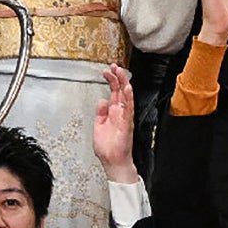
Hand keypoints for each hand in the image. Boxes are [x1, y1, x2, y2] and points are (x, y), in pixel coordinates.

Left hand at [93, 64, 137, 181]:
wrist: (112, 161)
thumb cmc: (108, 147)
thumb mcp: (99, 126)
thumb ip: (100, 113)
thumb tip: (101, 101)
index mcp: (113, 113)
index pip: (114, 92)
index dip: (111, 80)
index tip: (107, 71)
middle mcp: (120, 113)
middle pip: (121, 91)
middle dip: (118, 77)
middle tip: (115, 66)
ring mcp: (124, 118)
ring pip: (126, 97)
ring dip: (124, 84)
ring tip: (121, 73)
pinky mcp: (126, 124)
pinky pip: (128, 110)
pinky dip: (128, 99)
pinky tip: (127, 90)